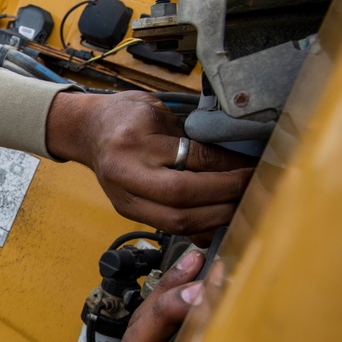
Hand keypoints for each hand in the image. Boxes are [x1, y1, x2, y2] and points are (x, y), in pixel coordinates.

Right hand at [46, 91, 254, 234]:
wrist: (88, 132)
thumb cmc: (126, 116)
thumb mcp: (158, 113)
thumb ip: (190, 136)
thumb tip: (237, 161)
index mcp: (132, 141)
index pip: (190, 157)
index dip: (226, 166)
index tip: (254, 167)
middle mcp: (124, 174)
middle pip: (181, 196)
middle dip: (224, 196)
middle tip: (253, 189)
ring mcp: (123, 198)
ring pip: (175, 221)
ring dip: (214, 217)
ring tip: (240, 207)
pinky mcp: (127, 212)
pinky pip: (168, 228)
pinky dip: (198, 228)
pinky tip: (218, 220)